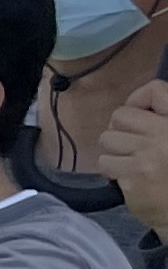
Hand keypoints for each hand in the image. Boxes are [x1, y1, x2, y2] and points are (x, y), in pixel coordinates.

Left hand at [101, 78, 167, 241]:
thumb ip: (160, 119)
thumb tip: (130, 108)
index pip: (155, 90)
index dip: (138, 99)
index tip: (137, 113)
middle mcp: (165, 134)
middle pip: (121, 115)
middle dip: (120, 130)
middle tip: (131, 145)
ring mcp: (149, 155)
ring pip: (108, 139)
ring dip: (115, 152)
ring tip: (133, 163)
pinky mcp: (134, 175)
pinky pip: (106, 163)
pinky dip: (114, 171)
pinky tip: (131, 178)